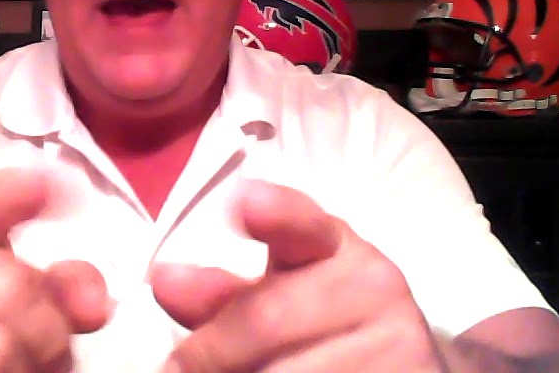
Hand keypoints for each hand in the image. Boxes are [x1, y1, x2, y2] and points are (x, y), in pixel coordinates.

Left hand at [151, 180, 441, 371]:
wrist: (394, 362)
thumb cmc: (320, 326)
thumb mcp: (276, 298)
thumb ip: (221, 294)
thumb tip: (164, 281)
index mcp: (332, 244)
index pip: (303, 223)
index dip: (275, 212)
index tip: (243, 202)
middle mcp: (372, 283)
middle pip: (264, 318)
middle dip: (208, 353)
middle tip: (176, 369)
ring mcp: (395, 338)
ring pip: (281, 370)